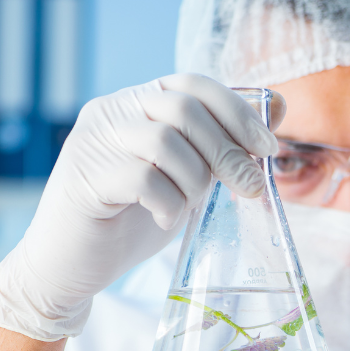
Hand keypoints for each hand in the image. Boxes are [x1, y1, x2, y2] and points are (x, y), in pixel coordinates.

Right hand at [0, 73, 283, 340]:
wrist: (72, 267)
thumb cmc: (133, 220)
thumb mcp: (190, 179)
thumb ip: (223, 146)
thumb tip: (277, 107)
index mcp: (138, 103)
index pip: (193, 83)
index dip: (237, 111)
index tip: (267, 148)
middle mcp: (111, 111)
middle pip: (184, 108)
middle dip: (228, 149)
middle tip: (248, 187)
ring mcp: (92, 141)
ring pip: (164, 141)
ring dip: (196, 179)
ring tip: (192, 206)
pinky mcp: (84, 178)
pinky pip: (143, 179)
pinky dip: (168, 204)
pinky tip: (165, 220)